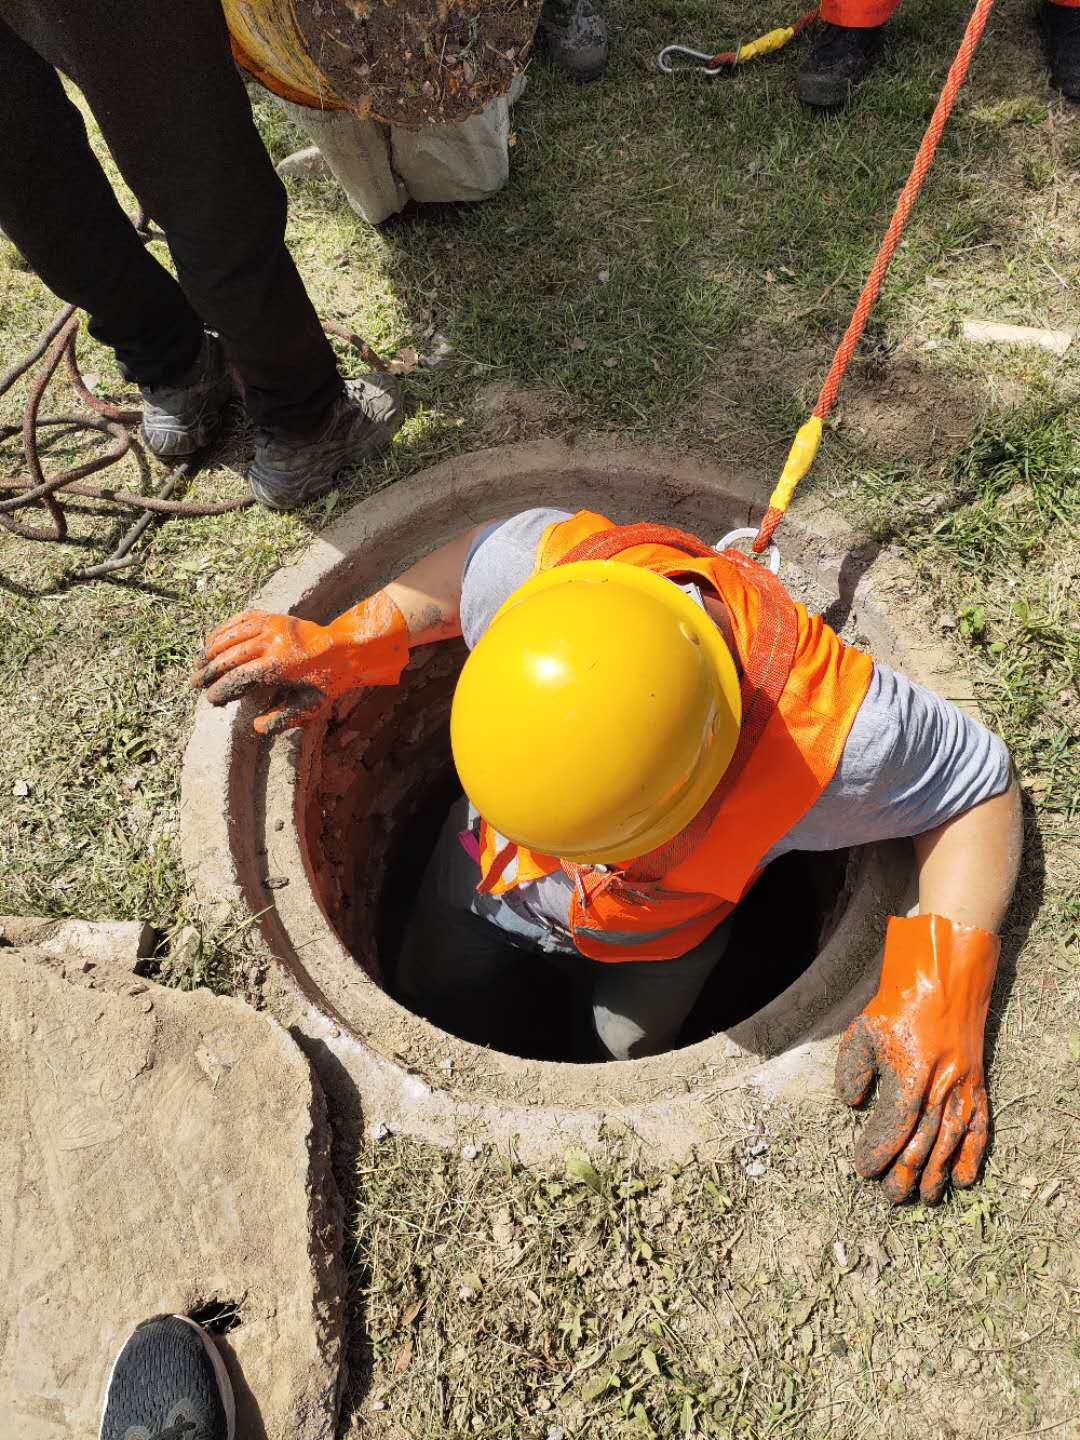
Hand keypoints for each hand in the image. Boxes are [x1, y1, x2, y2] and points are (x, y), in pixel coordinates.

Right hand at [191, 592, 408, 734]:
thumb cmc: (325, 682)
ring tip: (198, 665)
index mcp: (280, 665)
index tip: (210, 699)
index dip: (221, 689)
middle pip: (230, 656)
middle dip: (209, 671)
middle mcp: (272, 641)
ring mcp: (271, 625)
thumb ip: (282, 719)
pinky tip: (211, 642)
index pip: (239, 678)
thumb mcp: (309, 707)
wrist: (343, 649)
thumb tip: (256, 726)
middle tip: (194, 684)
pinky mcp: (271, 615)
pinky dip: (223, 630)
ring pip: (231, 636)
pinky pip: (239, 620)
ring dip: (211, 651)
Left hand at [835, 913, 999, 1204]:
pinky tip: (964, 1179)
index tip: (861, 1169)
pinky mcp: (976, 1085)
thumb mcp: (862, 1033)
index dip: (877, 1151)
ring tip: (923, 1197)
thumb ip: (852, 1071)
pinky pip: (979, 1127)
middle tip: (890, 1197)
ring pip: (950, 1142)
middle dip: (905, 1173)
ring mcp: (962, 1087)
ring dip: (937, 1173)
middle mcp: (940, 1086)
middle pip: (923, 1142)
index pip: (893, 1125)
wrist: (941, 982)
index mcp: (909, 1073)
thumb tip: (854, 1104)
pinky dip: (973, 1155)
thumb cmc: (896, 1006)